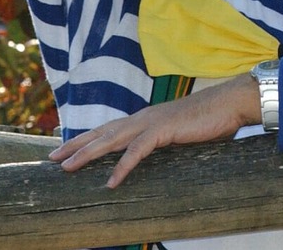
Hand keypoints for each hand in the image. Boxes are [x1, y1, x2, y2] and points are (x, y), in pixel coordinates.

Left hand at [50, 73, 260, 187]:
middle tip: (51, 158)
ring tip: (67, 168)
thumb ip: (166, 140)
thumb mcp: (181, 131)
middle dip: (75, 145)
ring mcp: (152, 122)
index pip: (109, 128)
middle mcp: (144, 117)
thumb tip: (158, 153)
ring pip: (112, 140)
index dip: (86, 138)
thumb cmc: (211, 117)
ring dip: (87, 154)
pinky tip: (111, 182)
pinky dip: (122, 167)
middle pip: (102, 132)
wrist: (231, 102)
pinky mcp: (164, 130)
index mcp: (147, 117)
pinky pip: (138, 152)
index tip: (65, 148)